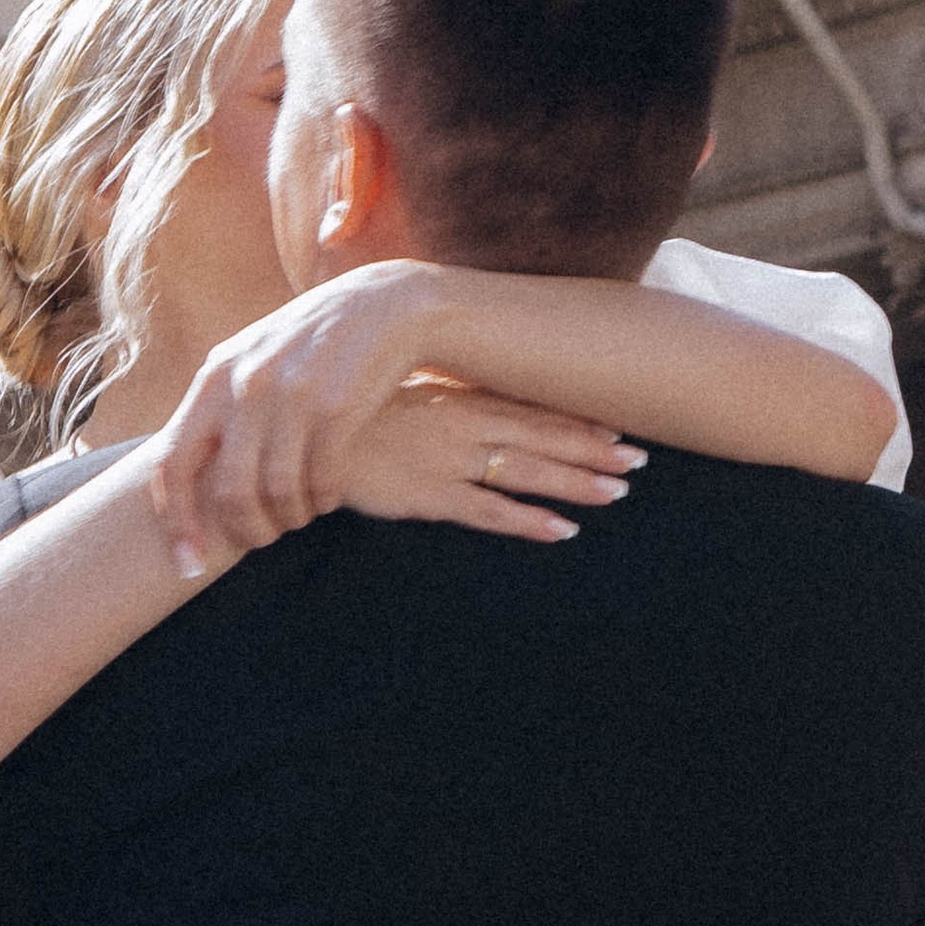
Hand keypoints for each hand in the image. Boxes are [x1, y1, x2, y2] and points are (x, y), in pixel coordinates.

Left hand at [148, 262, 475, 564]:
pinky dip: (322, 500)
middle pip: (228, 489)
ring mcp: (292, 393)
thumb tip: (175, 480)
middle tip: (263, 540)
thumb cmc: (308, 349)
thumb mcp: (250, 363)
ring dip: (289, 518)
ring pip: (277, 491)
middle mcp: (246, 384)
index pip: (172, 462)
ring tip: (299, 516)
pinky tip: (327, 497)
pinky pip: (321, 480)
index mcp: (213, 377)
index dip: (174, 521)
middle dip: (244, 530)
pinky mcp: (338, 405)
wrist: (382, 306)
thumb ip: (214, 411)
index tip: (187, 562)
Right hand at [151, 350, 641, 572]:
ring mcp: (441, 459)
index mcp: (446, 397)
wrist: (283, 439)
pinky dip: (527, 521)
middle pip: (538, 434)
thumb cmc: (328, 417)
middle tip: (641, 457)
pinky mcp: (423, 495)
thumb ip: (418, 396)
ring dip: (575, 481)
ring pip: (524, 470)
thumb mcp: (381, 395)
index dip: (571, 414)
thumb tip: (442, 393)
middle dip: (591, 446)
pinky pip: (487, 512)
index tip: (616, 420)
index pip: (521, 402)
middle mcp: (453, 424)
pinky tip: (562, 531)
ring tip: (620, 491)